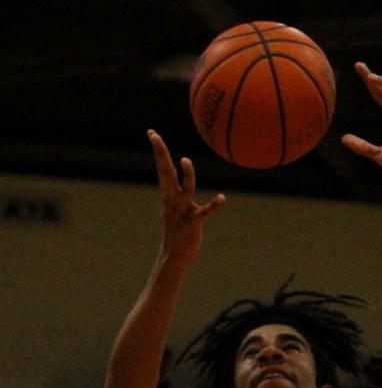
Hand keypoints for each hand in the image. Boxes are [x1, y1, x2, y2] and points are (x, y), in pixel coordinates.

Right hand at [149, 130, 225, 263]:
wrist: (175, 255)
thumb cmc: (177, 231)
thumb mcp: (172, 209)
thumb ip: (172, 196)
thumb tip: (168, 188)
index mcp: (168, 195)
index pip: (162, 168)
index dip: (158, 150)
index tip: (152, 132)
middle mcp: (173, 200)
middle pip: (166, 172)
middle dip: (161, 153)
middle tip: (154, 135)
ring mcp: (183, 211)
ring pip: (185, 189)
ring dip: (186, 175)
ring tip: (186, 160)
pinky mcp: (193, 223)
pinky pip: (205, 212)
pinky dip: (213, 205)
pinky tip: (222, 198)